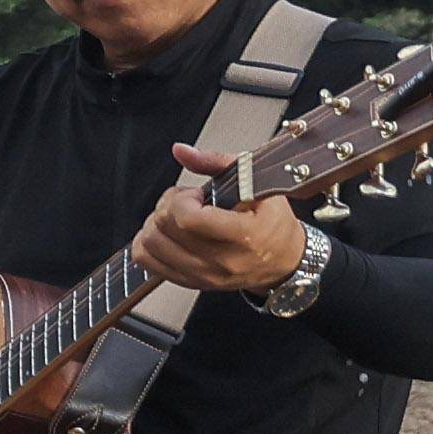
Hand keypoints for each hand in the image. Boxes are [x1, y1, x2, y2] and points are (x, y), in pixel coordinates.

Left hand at [130, 145, 306, 297]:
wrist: (284, 261)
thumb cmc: (273, 223)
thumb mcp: (259, 184)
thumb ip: (218, 162)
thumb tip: (182, 151)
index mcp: (244, 236)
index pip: (187, 219)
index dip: (182, 200)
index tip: (196, 195)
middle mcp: (222, 261)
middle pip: (164, 229)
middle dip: (168, 206)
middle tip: (187, 202)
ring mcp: (204, 275)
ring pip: (150, 245)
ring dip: (156, 224)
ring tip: (178, 217)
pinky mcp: (190, 282)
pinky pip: (148, 263)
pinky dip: (149, 243)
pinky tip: (168, 233)